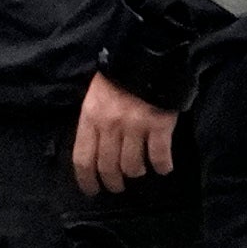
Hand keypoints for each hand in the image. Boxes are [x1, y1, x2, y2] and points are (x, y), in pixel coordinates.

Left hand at [72, 72, 180, 190]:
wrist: (148, 56)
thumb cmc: (119, 77)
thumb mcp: (95, 97)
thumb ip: (93, 122)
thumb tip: (94, 150)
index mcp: (90, 117)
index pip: (83, 158)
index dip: (86, 180)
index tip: (92, 191)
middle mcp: (110, 125)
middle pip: (107, 167)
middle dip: (113, 182)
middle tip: (118, 187)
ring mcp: (135, 126)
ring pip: (133, 166)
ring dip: (137, 173)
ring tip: (140, 170)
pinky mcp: (159, 125)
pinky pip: (159, 157)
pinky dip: (162, 166)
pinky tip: (163, 167)